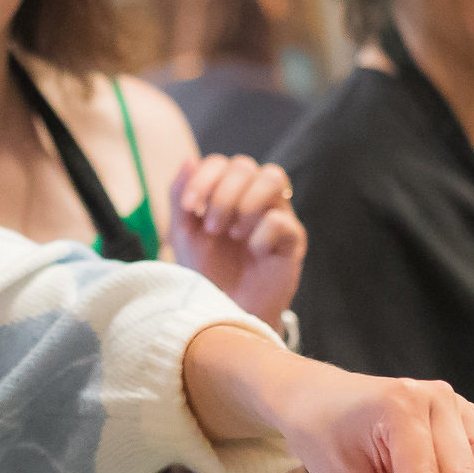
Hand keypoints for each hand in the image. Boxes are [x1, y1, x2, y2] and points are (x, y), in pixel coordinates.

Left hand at [166, 154, 307, 320]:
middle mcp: (254, 198)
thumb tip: (188, 158)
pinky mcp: (293, 240)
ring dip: (245, 203)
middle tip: (212, 228)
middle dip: (222, 195)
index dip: (204, 177)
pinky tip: (253, 252)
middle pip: (245, 165)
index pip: (221, 163)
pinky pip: (282, 220)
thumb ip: (181, 196)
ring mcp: (276, 215)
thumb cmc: (206, 272)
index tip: (189, 206)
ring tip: (232, 234)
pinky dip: (261, 234)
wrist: (224, 315)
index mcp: (228, 193)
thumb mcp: (184, 233)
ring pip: (273, 176)